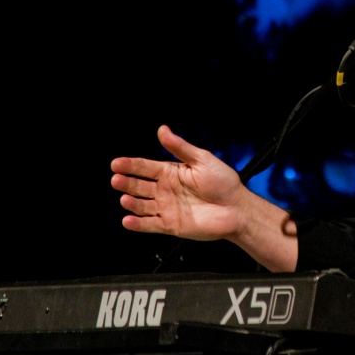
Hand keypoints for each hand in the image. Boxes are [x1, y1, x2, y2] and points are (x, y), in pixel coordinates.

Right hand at [110, 125, 246, 240]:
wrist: (237, 208)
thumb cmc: (223, 182)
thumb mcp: (202, 159)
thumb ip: (180, 147)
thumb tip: (162, 129)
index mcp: (171, 172)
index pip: (145, 167)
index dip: (131, 165)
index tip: (116, 163)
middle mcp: (165, 190)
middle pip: (139, 186)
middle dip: (127, 182)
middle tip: (116, 180)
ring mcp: (167, 208)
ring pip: (142, 205)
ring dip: (131, 203)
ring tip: (125, 198)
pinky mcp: (171, 225)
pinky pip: (150, 225)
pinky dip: (138, 224)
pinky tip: (128, 220)